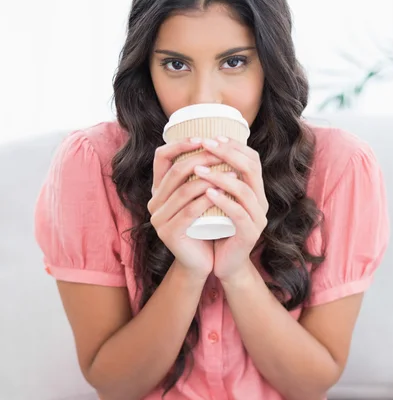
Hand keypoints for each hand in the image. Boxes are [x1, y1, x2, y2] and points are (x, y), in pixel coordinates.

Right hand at [148, 138, 222, 280]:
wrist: (201, 262)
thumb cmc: (204, 226)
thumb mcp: (199, 198)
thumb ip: (198, 177)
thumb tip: (215, 143)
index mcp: (158, 190)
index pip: (161, 157)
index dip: (180, 144)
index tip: (203, 138)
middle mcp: (154, 202)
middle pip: (176, 171)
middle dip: (201, 158)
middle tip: (222, 152)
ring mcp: (158, 219)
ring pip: (184, 190)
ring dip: (209, 178)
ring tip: (230, 171)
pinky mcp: (168, 233)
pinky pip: (190, 211)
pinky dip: (208, 199)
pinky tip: (224, 193)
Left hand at [193, 136, 268, 282]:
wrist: (225, 264)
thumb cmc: (218, 229)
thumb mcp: (218, 201)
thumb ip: (216, 181)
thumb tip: (200, 152)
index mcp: (255, 190)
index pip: (252, 159)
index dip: (234, 145)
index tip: (212, 136)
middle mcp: (261, 201)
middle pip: (251, 168)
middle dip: (227, 153)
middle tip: (205, 144)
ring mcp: (258, 218)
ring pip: (244, 189)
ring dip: (220, 176)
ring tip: (198, 169)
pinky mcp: (250, 234)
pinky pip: (239, 213)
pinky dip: (223, 201)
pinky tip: (207, 193)